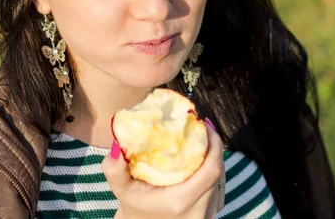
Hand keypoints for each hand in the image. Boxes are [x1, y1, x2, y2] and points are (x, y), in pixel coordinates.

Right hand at [102, 119, 224, 218]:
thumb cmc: (133, 206)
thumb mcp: (121, 189)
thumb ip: (114, 170)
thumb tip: (117, 145)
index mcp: (182, 201)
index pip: (211, 170)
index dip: (214, 145)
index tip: (204, 124)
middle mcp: (200, 211)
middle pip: (218, 171)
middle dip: (212, 146)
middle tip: (201, 126)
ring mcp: (207, 214)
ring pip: (220, 179)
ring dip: (213, 157)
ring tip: (202, 137)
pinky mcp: (210, 214)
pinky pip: (218, 187)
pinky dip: (211, 170)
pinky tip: (202, 157)